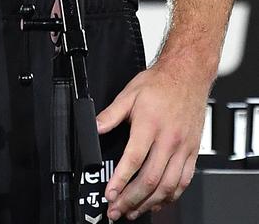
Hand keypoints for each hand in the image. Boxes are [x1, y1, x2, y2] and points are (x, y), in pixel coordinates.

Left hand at [97, 61, 208, 218]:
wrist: (188, 75)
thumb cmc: (160, 84)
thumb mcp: (129, 93)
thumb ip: (111, 114)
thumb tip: (94, 127)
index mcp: (150, 124)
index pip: (133, 159)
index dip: (120, 180)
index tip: (110, 193)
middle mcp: (168, 139)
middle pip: (150, 179)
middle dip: (131, 199)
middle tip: (116, 209)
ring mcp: (183, 148)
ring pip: (168, 186)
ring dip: (149, 203)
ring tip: (133, 211)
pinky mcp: (193, 152)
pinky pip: (184, 182)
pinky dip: (170, 197)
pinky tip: (158, 202)